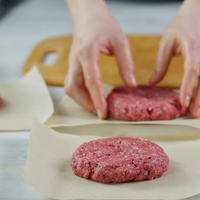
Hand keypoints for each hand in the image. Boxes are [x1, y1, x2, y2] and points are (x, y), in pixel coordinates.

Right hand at [65, 0, 135, 118]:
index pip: (91, 81)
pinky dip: (80, 93)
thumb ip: (126, 63)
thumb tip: (131, 84)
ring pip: (70, 88)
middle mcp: (76, 60)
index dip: (96, 99)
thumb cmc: (104, 25)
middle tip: (100, 111)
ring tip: (97, 104)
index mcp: (87, 52)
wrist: (88, 16)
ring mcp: (72, 63)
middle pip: (73, 88)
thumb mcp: (120, 41)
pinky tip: (92, 94)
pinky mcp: (73, 65)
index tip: (102, 113)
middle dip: (85, 103)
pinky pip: (72, 84)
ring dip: (81, 100)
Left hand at [149, 0, 199, 117]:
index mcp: (193, 47)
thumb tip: (152, 83)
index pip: (192, 70)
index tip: (183, 102)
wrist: (199, 11)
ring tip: (198, 112)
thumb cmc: (182, 25)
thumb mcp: (167, 42)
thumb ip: (161, 64)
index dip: (188, 87)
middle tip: (193, 114)